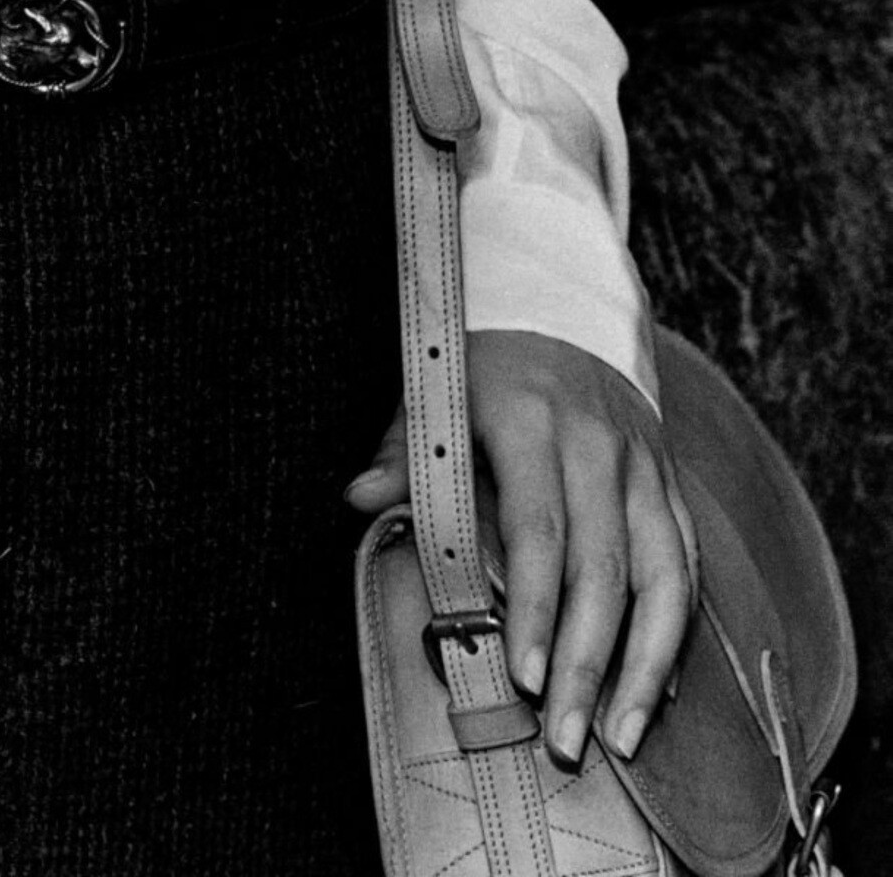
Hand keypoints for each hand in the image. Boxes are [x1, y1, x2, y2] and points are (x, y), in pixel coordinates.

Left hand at [347, 329, 699, 768]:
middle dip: (589, 664)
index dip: (536, 607)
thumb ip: (403, 452)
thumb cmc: (482, 362)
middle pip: (605, 569)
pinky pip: (686, 565)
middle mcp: (598, 447)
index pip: (540, 529)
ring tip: (621, 738)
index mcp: (533, 421)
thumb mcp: (435, 391)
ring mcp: (643, 466)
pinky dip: (677, 633)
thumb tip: (358, 498)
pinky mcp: (669, 482)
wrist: (558, 301)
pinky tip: (660, 691)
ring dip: (646, 667)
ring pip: (663, 577)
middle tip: (567, 742)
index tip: (526, 677)